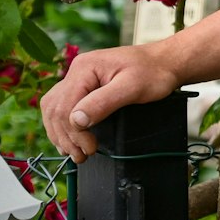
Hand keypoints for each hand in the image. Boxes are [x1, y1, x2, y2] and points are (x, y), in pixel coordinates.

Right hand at [41, 45, 181, 162]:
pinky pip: (63, 106)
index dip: (74, 132)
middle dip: (66, 136)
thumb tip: (77, 121)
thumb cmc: (154, 73)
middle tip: (81, 156)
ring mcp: (79, 77)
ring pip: (54, 109)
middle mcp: (77, 71)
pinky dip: (64, 124)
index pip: (65, 106)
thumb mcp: (133, 88)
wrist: (165, 63)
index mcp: (85, 68)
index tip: (90, 149)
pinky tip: (71, 137)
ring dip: (61, 133)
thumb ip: (103, 103)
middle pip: (55, 109)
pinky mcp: (84, 85)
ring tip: (75, 152)